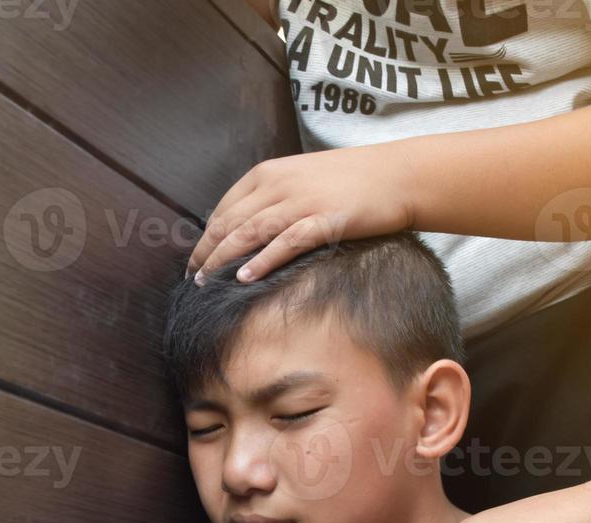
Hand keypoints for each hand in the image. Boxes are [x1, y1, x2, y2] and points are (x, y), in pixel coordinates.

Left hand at [184, 145, 412, 284]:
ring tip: (205, 282)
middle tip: (192, 278)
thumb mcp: (302, 178)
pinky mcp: (324, 220)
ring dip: (222, 259)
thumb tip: (246, 229)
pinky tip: (244, 278)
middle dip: (206, 251)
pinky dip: (261, 261)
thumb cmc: (352, 180)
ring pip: (249, 233)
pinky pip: (284, 243)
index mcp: (269, 173)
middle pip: (230, 222)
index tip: (196, 259)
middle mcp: (279, 184)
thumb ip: (273, 198)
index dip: (206, 236)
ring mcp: (302, 202)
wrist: (398, 174)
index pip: (224, 207)